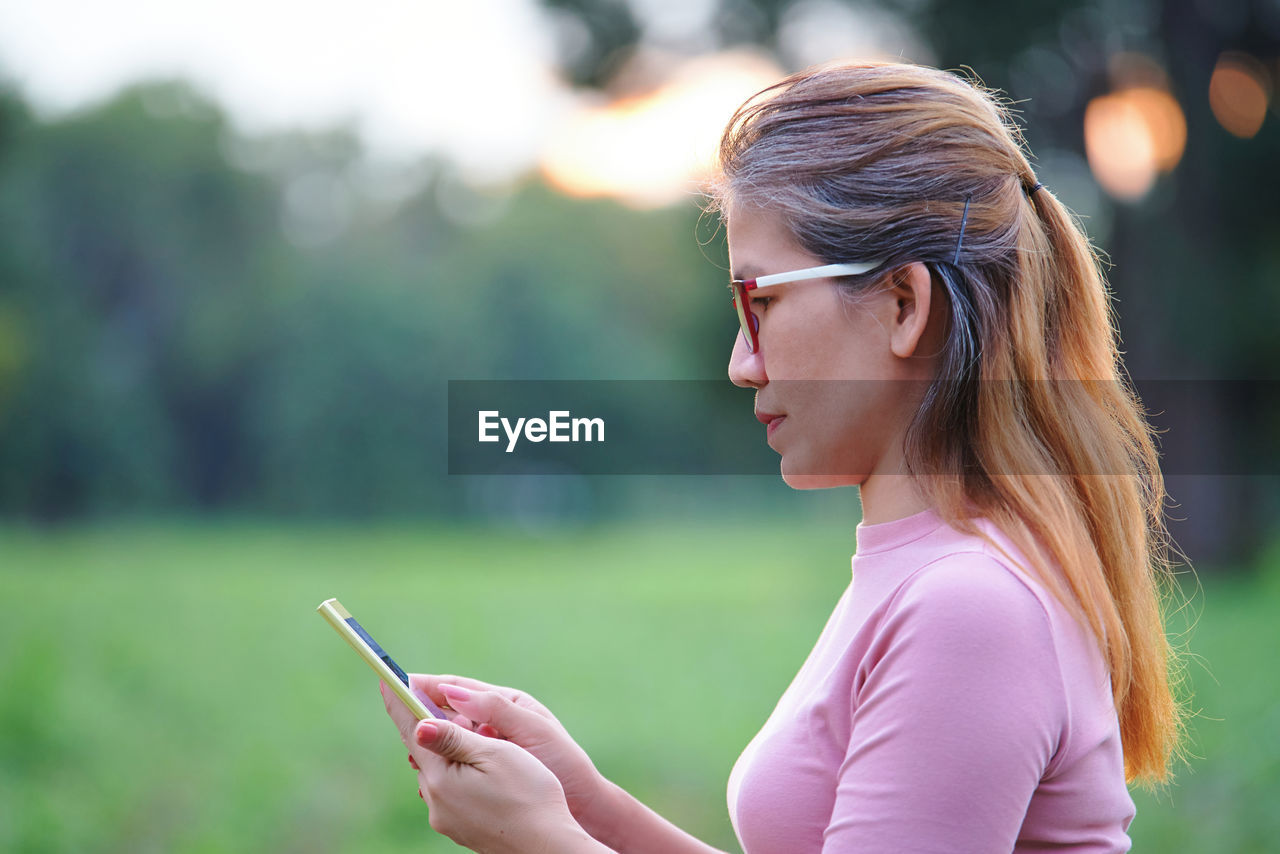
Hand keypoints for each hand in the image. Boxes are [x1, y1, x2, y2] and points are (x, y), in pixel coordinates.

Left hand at [382, 682, 597, 852]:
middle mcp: (436, 801)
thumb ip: (454, 740)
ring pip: (438, 771)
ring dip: (445, 750)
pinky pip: (450, 790)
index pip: (413, 731)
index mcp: (441, 778)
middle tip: (424, 695)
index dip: (401, 702)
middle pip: (424, 751)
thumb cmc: (530, 795)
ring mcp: (446, 818)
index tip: (387, 680)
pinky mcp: (460, 828)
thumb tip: (419, 726)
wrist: (547, 847)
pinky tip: (476, 767)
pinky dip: (457, 771)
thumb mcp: (494, 756)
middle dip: (426, 723)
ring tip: (460, 729)